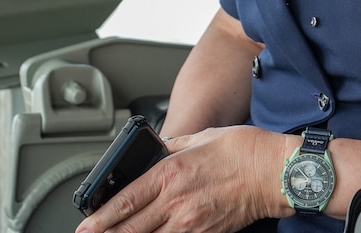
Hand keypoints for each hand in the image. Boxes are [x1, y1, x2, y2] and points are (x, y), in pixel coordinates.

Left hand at [75, 125, 290, 232]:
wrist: (275, 173)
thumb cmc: (245, 151)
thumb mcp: (202, 137)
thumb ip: (174, 146)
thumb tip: (156, 149)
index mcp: (171, 173)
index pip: (125, 201)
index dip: (100, 217)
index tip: (85, 224)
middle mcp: (176, 201)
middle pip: (130, 228)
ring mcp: (191, 223)